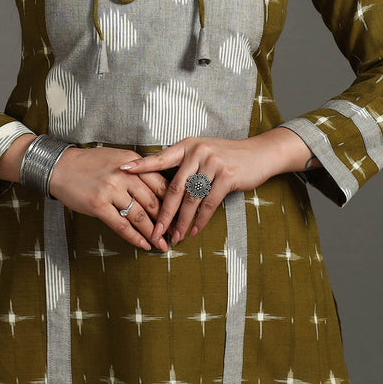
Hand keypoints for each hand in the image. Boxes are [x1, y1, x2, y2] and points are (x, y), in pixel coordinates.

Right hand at [48, 146, 170, 251]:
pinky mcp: (99, 205)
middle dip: (166, 221)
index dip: (172, 201)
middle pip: (153, 202)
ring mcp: (111, 190)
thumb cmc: (90, 163)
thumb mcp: (118, 159)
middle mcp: (124, 175)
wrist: (61, 166)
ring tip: (162, 244)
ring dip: (153, 233)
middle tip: (175, 234)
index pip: (160, 183)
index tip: (180, 214)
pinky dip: (134, 238)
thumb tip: (158, 192)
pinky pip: (121, 225)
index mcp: (133, 162)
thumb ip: (138, 171)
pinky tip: (143, 245)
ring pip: (139, 216)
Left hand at [120, 128, 310, 244]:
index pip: (160, 158)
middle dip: (163, 213)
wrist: (259, 154)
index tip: (122, 171)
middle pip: (174, 188)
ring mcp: (212, 163)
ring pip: (191, 199)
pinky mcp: (226, 176)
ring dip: (182, 222)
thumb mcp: (204, 153)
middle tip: (153, 231)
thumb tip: (162, 187)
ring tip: (174, 238)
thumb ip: (186, 165)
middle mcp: (197, 151)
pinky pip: (208, 203)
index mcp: (187, 145)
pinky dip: (200, 220)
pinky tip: (194, 231)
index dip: (141, 165)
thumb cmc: (228, 156)